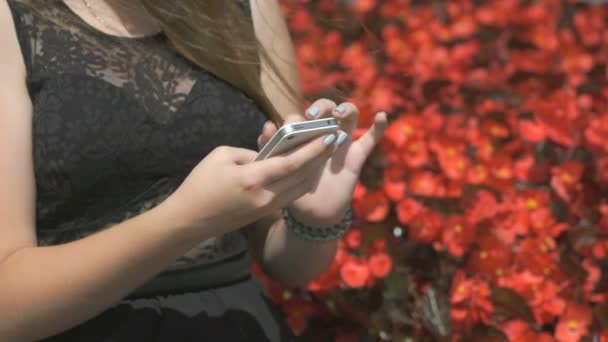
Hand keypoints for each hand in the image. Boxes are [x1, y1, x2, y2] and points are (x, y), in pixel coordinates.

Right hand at [164, 136, 339, 237]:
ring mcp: (266, 208)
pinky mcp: (264, 214)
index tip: (328, 137)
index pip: (290, 163)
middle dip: (320, 158)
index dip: (312, 150)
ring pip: (299, 188)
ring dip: (314, 171)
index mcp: (252, 179)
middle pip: (301, 176)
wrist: (190, 220)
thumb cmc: (200, 183)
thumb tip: (268, 152)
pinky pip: (290, 196)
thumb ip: (250, 152)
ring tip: (327, 153)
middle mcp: (265, 196)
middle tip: (335, 140)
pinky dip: (302, 182)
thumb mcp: (221, 156)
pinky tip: (309, 170)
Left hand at [257, 99, 387, 225]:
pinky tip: (381, 116)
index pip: (303, 115)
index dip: (299, 116)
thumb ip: (271, 147)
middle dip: (322, 106)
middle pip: (328, 108)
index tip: (295, 123)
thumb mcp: (279, 168)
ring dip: (346, 109)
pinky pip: (370, 140)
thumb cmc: (293, 187)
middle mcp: (324, 134)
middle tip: (314, 116)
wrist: (311, 213)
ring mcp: (342, 143)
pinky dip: (378, 127)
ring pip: (350, 117)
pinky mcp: (356, 157)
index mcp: (304, 134)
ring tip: (338, 115)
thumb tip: (268, 126)